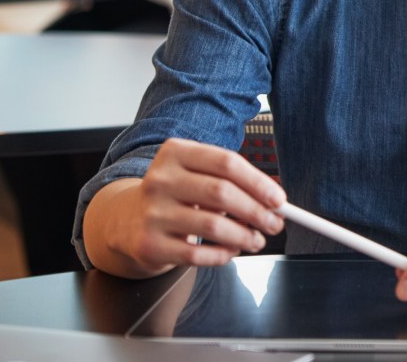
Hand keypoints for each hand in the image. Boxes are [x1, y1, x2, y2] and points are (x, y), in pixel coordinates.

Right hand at [87, 138, 286, 275]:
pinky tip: (231, 251)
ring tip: (257, 240)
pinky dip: (222, 255)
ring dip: (244, 236)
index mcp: (175, 152)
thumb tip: (273, 201)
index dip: (258, 183)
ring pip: (213, 225)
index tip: (279, 200)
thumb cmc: (176, 193)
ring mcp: (152, 213)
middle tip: (275, 224)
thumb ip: (231, 181)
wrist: (127, 220)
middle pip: (221, 193)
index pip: (227, 163)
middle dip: (256, 211)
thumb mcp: (195, 174)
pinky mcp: (149, 244)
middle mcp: (160, 179)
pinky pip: (197, 254)